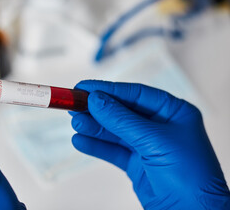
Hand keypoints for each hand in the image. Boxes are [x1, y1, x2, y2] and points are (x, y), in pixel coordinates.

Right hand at [70, 80, 229, 208]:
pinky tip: (81, 141)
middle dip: (97, 109)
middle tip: (74, 105)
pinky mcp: (137, 164)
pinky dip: (96, 146)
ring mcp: (147, 146)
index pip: (135, 94)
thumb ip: (122, 120)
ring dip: (94, 127)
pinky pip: (113, 151)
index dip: (108, 90)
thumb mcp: (155, 141)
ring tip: (76, 123)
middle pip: (122, 112)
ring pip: (114, 131)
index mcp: (173, 112)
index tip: (84, 88)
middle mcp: (160, 126)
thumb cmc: (191, 178)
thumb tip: (96, 100)